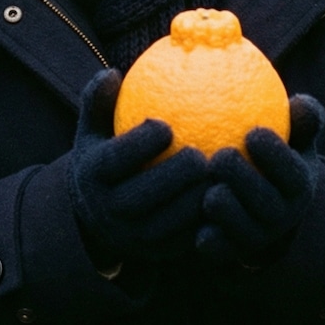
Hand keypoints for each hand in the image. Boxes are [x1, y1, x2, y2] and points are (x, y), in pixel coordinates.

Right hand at [68, 69, 208, 267]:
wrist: (96, 216)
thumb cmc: (103, 157)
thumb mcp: (93, 130)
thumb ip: (98, 101)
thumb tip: (113, 72)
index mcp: (92, 176)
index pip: (115, 160)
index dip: (140, 144)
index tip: (165, 125)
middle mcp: (109, 211)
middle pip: (144, 195)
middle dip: (175, 176)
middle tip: (201, 153)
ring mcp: (135, 237)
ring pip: (171, 222)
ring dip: (198, 197)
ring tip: (222, 171)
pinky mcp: (160, 252)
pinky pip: (189, 236)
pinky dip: (210, 216)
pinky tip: (231, 190)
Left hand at [196, 95, 324, 269]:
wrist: (262, 200)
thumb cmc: (274, 153)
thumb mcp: (294, 134)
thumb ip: (302, 118)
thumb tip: (300, 102)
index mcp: (299, 186)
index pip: (292, 173)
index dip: (275, 157)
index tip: (253, 133)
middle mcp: (282, 216)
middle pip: (267, 204)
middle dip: (246, 182)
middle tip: (221, 156)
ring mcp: (257, 236)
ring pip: (243, 230)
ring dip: (226, 212)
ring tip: (208, 190)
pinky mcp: (231, 250)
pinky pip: (219, 249)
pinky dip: (208, 239)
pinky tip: (190, 221)